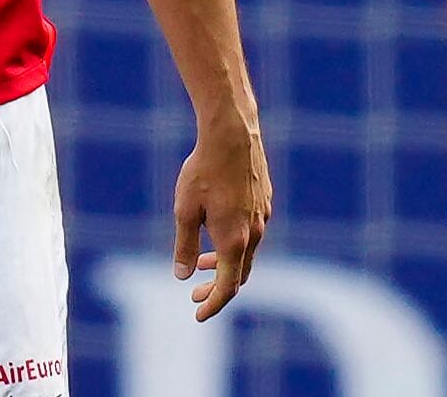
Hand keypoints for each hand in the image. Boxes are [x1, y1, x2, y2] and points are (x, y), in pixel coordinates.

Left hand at [172, 114, 270, 321]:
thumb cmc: (204, 171)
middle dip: (217, 287)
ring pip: (247, 252)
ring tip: (202, 261)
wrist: (232, 134)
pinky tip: (217, 229)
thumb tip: (182, 276)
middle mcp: (255, 232)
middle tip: (195, 294)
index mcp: (235, 240)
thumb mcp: (185, 211)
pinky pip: (252, 232)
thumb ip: (184, 246)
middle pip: (240, 274)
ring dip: (225, 263)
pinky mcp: (264, 200)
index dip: (213, 304)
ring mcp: (263, 215)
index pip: (228, 287)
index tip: (198, 313)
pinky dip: (235, 243)